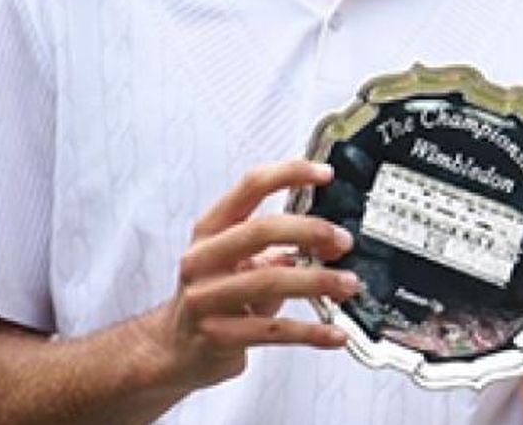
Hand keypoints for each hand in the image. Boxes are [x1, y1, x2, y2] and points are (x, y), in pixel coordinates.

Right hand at [140, 160, 361, 390]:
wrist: (174, 349)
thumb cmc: (212, 297)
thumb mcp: (241, 264)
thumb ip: (283, 249)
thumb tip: (332, 242)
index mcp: (211, 231)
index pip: (250, 187)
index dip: (289, 174)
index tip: (324, 173)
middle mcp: (203, 259)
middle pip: (260, 230)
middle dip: (309, 231)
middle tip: (342, 240)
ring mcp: (205, 297)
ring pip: (269, 281)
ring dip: (318, 281)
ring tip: (347, 284)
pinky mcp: (216, 335)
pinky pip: (272, 331)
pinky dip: (311, 332)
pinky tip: (334, 334)